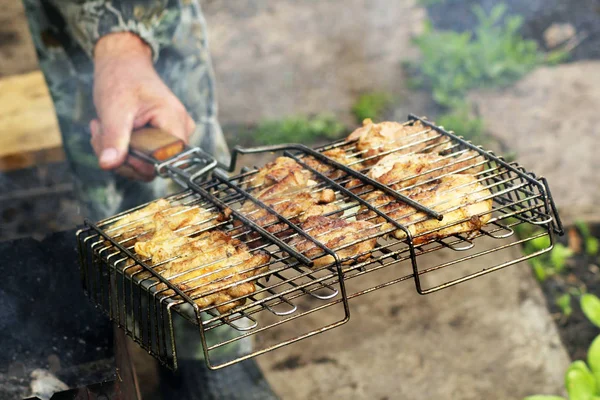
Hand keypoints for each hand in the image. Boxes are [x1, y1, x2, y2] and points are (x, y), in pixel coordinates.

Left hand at [90, 32, 195, 179]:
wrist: (123, 62)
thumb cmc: (122, 78)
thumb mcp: (114, 108)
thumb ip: (113, 138)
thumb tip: (108, 164)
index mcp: (175, 121)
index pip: (165, 162)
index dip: (138, 162)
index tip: (115, 146)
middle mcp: (180, 131)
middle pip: (153, 166)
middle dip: (121, 156)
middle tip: (101, 133)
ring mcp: (172, 135)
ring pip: (145, 164)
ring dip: (117, 152)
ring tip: (102, 128)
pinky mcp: (162, 138)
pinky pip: (143, 157)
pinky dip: (121, 149)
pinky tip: (109, 130)